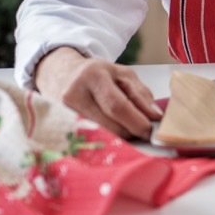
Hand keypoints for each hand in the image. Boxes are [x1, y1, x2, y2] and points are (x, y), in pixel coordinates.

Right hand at [34, 47, 162, 140]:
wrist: (61, 75)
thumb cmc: (96, 74)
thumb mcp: (122, 74)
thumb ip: (140, 94)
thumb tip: (154, 116)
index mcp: (93, 76)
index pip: (116, 105)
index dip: (136, 121)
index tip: (150, 130)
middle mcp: (74, 94)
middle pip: (108, 125)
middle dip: (130, 132)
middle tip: (142, 133)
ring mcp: (63, 113)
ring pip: (99, 135)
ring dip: (119, 137)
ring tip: (126, 129)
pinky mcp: (59, 126)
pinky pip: (88, 139)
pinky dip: (105, 139)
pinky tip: (111, 133)